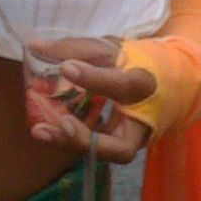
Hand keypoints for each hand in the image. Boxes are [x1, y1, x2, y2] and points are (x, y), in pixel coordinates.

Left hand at [25, 37, 153, 164]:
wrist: (167, 83)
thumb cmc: (136, 62)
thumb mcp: (112, 48)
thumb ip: (75, 47)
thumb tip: (33, 45)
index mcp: (146, 85)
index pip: (124, 85)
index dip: (95, 79)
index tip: (67, 67)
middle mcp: (143, 122)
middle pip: (120, 147)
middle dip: (86, 139)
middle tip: (61, 123)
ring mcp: (133, 139)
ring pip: (105, 154)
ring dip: (72, 144)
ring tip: (41, 131)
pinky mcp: (120, 145)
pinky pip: (95, 148)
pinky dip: (71, 139)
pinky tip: (46, 129)